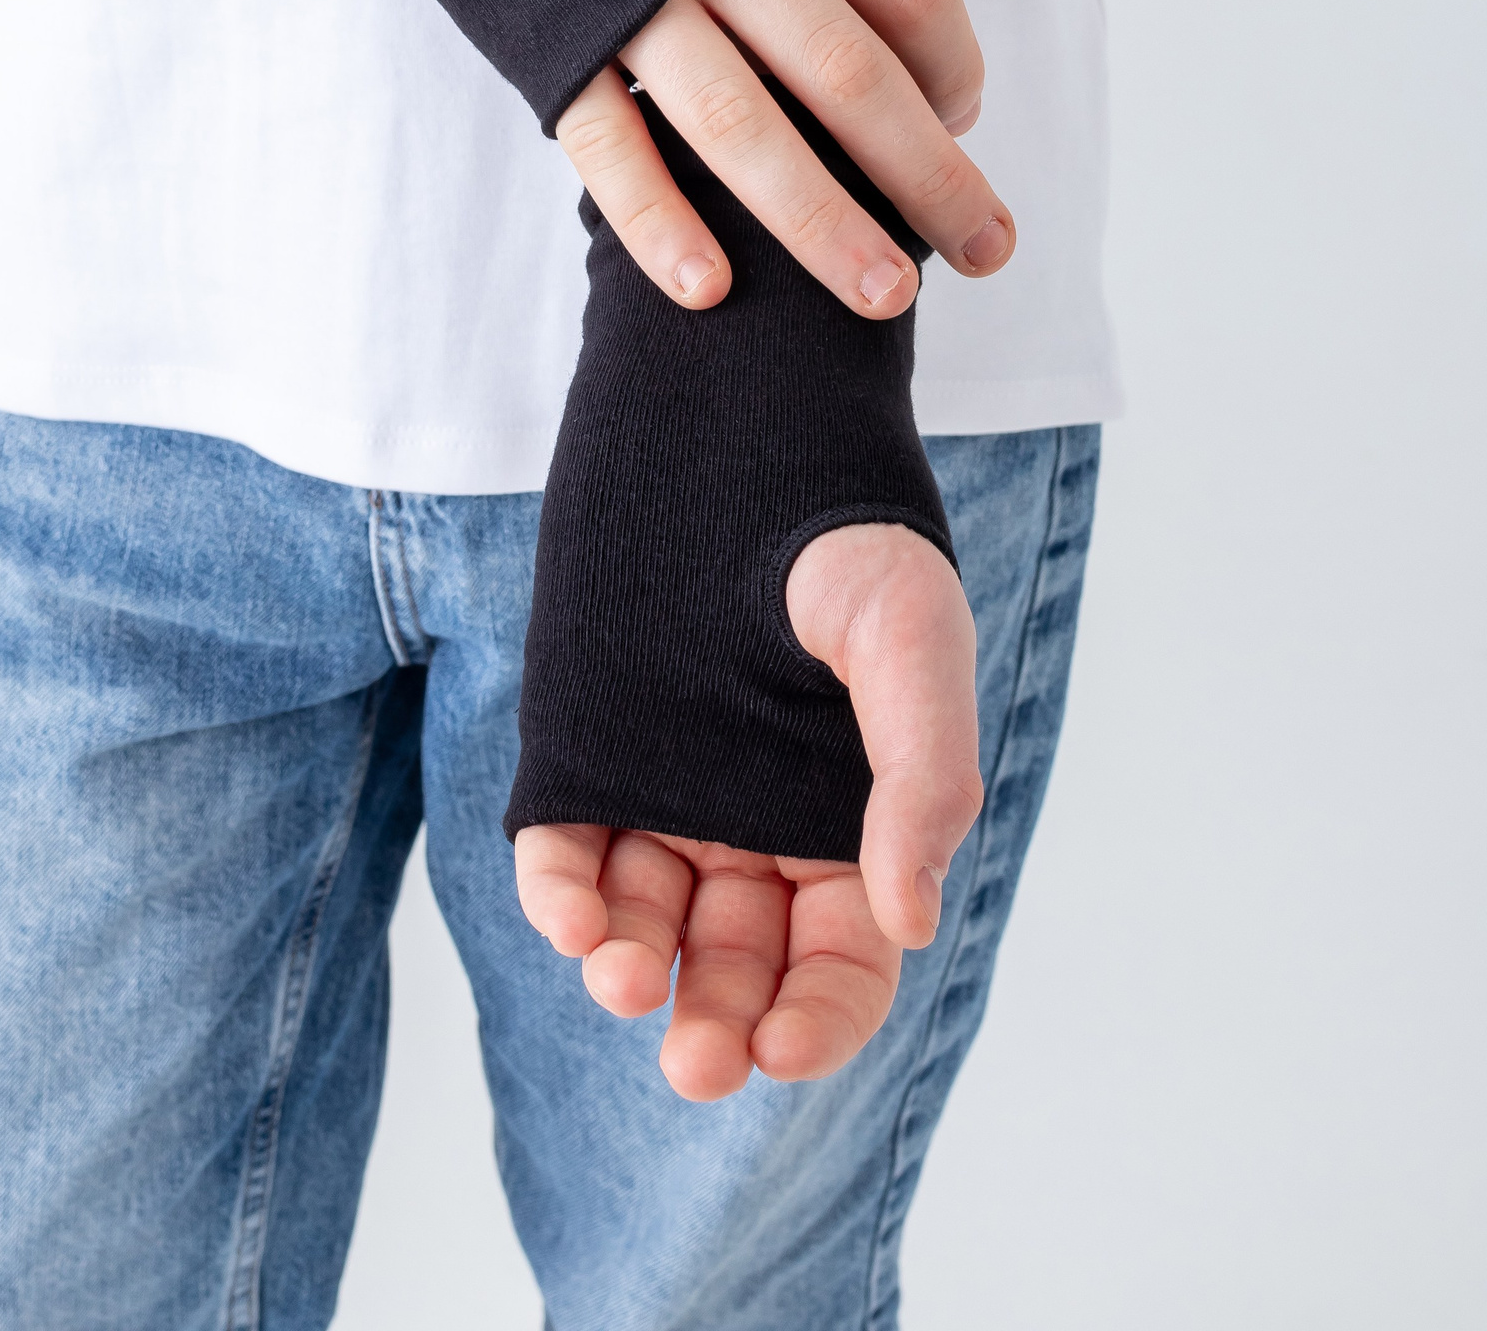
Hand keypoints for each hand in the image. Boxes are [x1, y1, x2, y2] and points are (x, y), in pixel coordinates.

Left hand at [515, 524, 980, 1099]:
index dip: (820, 1017)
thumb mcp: (909, 639)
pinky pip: (567, 853)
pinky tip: (571, 919)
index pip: (845, 958)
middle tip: (697, 1059)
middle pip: (741, 964)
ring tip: (623, 980)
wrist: (730, 428)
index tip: (780, 1043)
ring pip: (650, 923)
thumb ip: (924, 772)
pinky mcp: (585, 756)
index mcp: (848, 818)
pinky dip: (562, 897)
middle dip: (720, 1021)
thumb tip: (913, 919)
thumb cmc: (842, 534)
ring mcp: (666, 795)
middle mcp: (756, 824)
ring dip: (635, 971)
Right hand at [557, 0, 1012, 321]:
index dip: (954, 56)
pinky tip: (710, 288)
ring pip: (743, 132)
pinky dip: (655, 219)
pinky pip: (606, 147)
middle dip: (929, 174)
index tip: (964, 109)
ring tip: (883, 298)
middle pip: (849, 76)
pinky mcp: (544, 38)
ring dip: (820, 223)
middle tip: (989, 249)